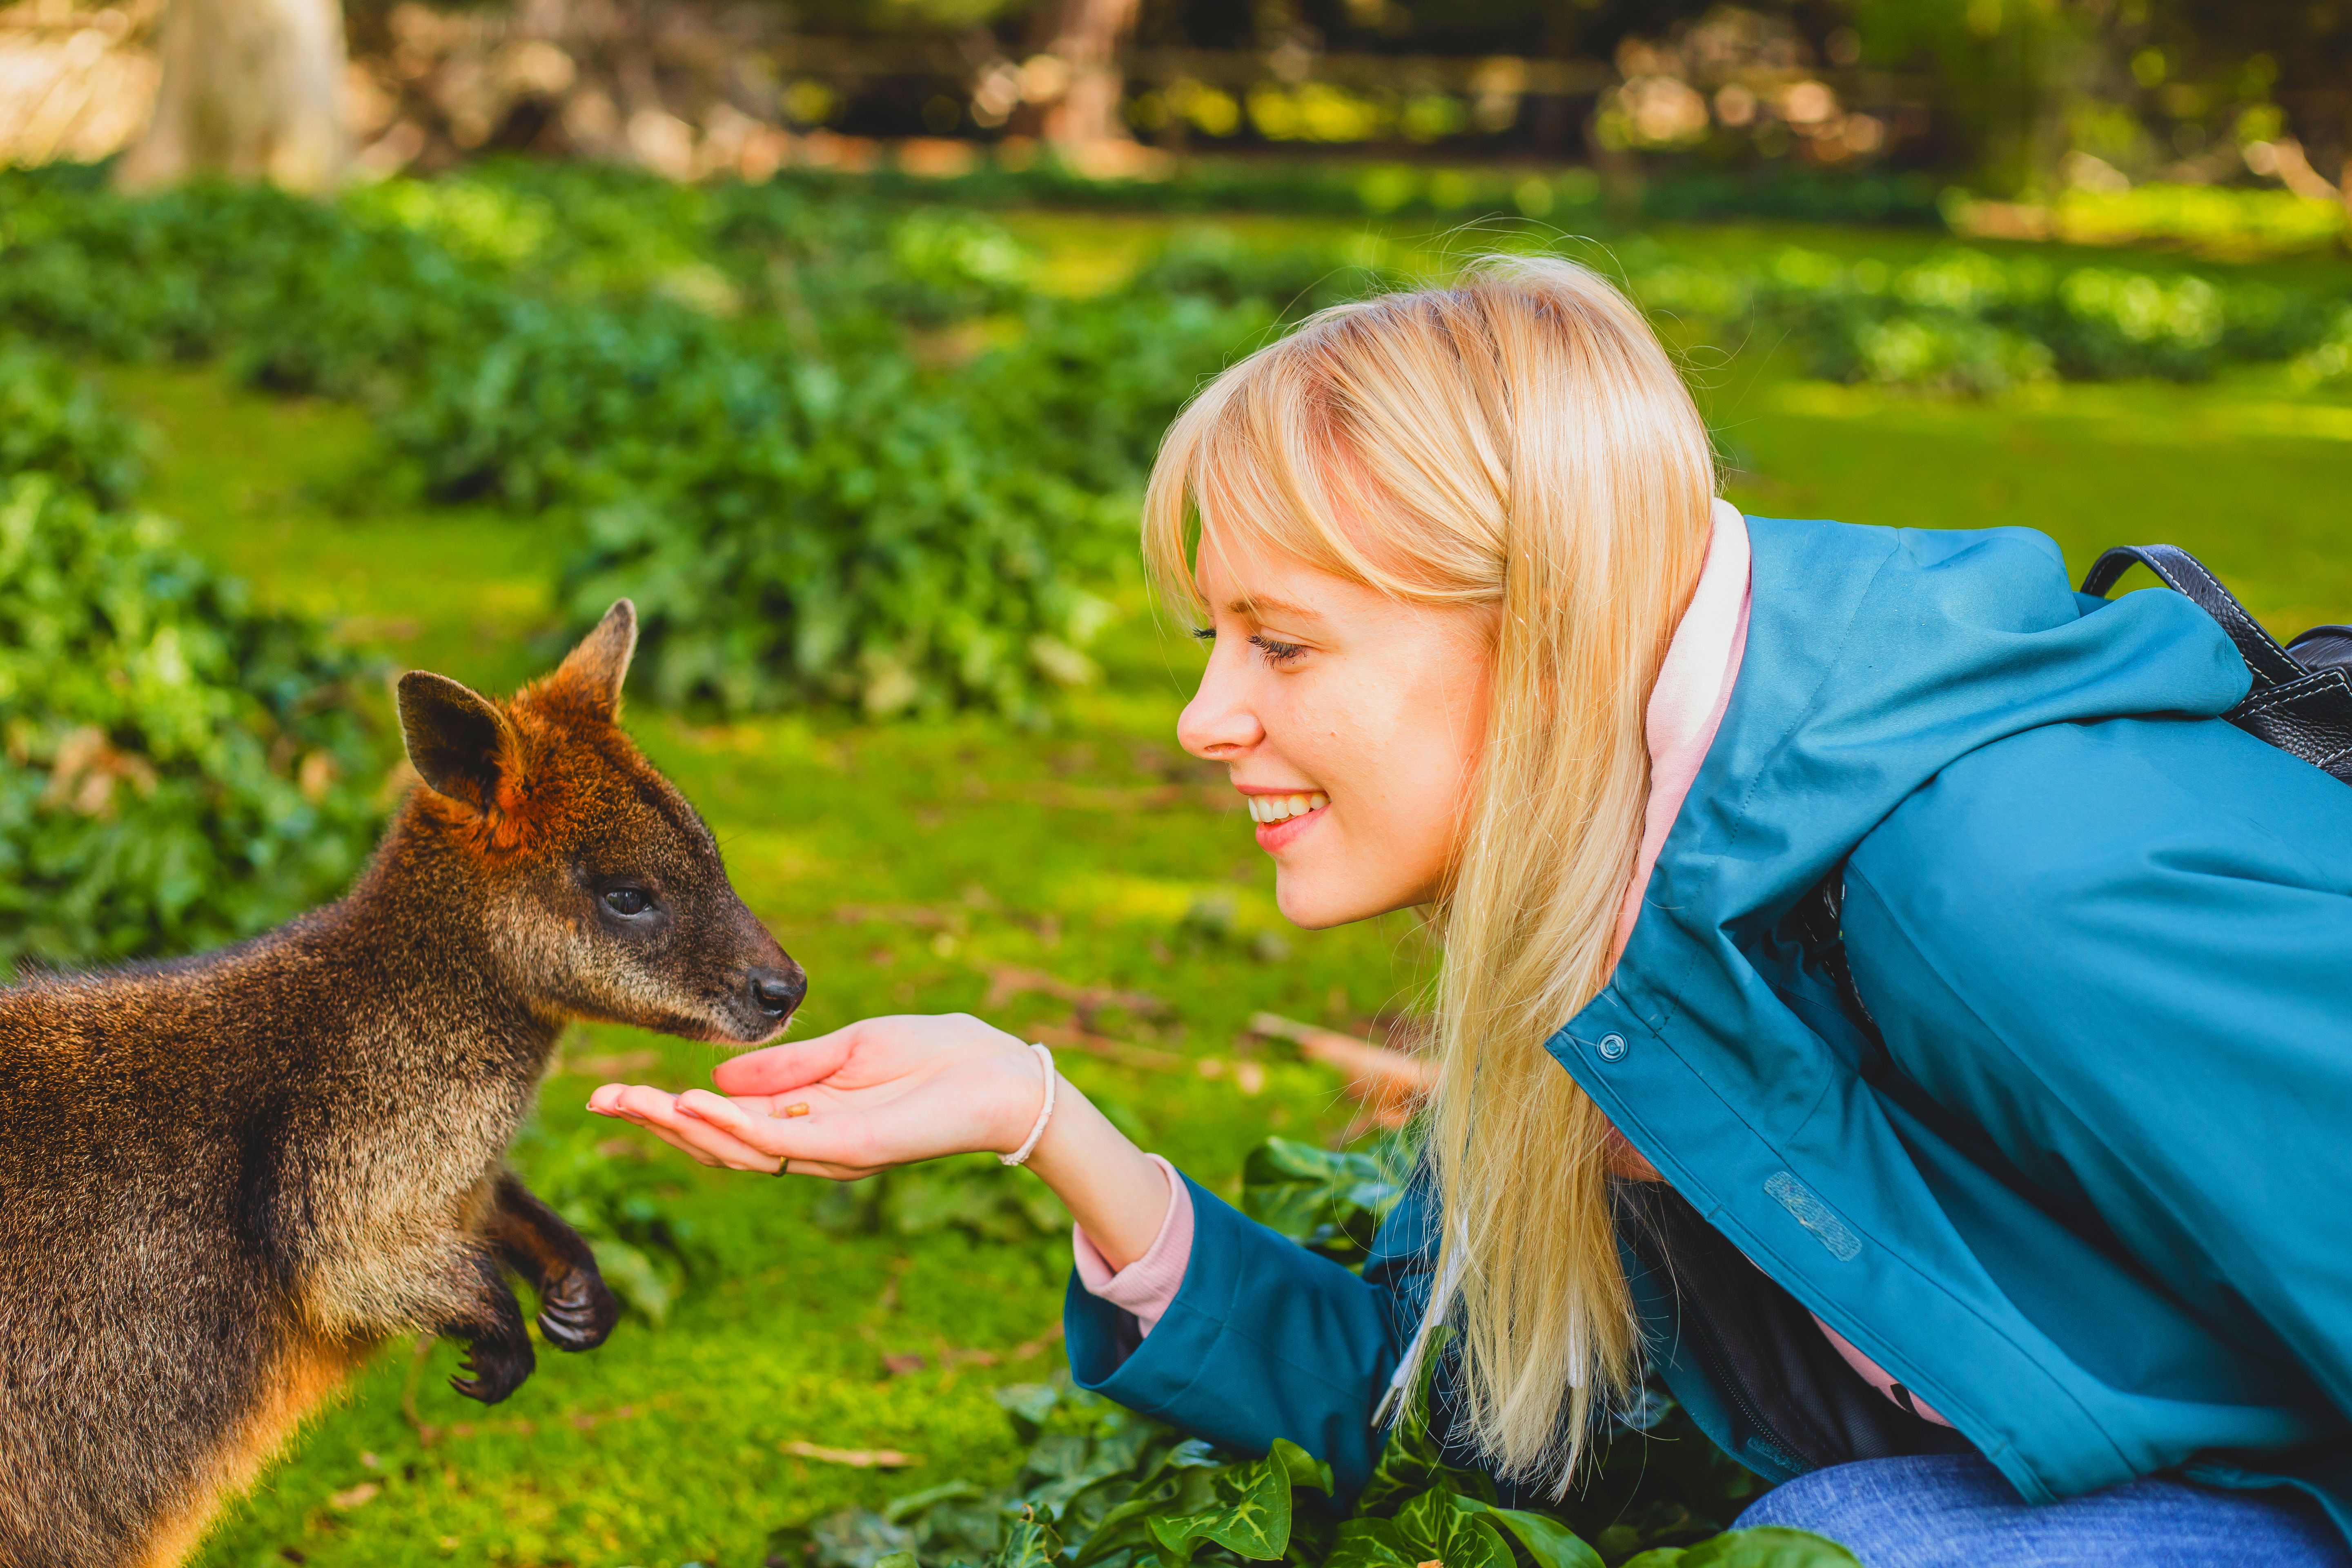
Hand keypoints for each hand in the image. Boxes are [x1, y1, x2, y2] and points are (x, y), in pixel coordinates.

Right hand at [587, 1013, 1048, 1178]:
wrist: (1005, 1074)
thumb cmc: (940, 1056)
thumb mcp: (852, 1048)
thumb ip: (791, 1065)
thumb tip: (719, 1078)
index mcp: (809, 1116)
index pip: (724, 1123)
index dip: (668, 1111)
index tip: (615, 1094)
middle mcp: (812, 1142)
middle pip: (719, 1146)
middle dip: (658, 1123)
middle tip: (600, 1100)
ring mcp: (832, 1149)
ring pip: (742, 1150)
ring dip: (683, 1127)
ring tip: (634, 1101)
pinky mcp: (856, 1146)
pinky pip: (785, 1141)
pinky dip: (737, 1127)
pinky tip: (697, 1106)